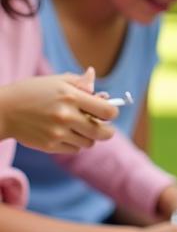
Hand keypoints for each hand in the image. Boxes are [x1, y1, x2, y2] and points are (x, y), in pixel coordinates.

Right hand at [0, 68, 118, 152]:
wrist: (2, 110)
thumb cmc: (31, 92)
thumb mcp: (55, 81)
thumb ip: (80, 83)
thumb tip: (97, 84)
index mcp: (71, 96)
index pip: (108, 112)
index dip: (112, 113)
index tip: (107, 112)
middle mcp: (66, 116)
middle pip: (104, 133)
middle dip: (106, 130)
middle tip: (101, 126)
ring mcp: (58, 133)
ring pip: (90, 143)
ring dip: (88, 136)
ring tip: (77, 127)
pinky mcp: (50, 146)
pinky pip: (75, 149)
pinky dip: (74, 143)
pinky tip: (64, 133)